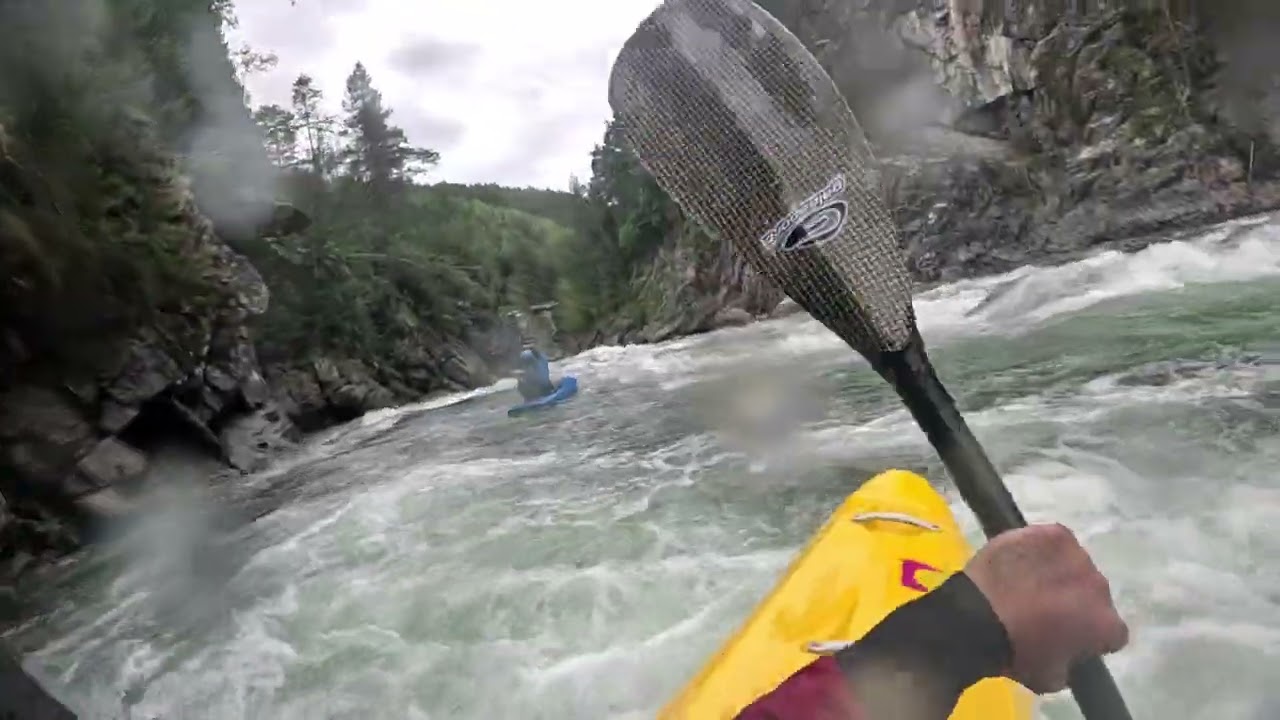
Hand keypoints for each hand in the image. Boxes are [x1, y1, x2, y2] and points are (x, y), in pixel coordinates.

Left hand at [965, 523, 1129, 692]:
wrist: (976, 617)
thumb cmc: (1015, 653)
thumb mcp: (1051, 679)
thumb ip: (1071, 663)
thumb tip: (1068, 653)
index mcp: (1107, 625)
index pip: (1111, 632)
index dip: (1090, 635)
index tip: (1070, 635)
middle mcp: (1100, 587)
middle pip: (1092, 594)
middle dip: (1074, 600)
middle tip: (1044, 608)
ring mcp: (1077, 555)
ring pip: (1073, 564)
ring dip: (1058, 572)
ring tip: (1027, 581)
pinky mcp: (1053, 533)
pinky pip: (1053, 540)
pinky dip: (1041, 548)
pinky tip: (1021, 558)